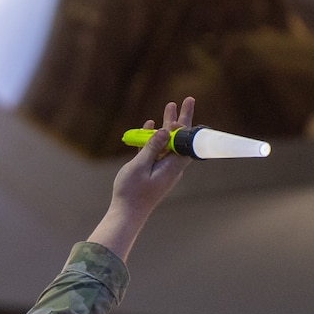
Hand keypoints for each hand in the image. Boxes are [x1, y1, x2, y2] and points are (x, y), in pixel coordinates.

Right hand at [88, 96, 195, 261]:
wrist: (126, 213)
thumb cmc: (132, 192)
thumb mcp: (140, 167)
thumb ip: (152, 147)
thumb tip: (166, 130)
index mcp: (172, 166)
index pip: (186, 143)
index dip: (186, 127)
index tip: (181, 115)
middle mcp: (171, 166)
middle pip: (180, 139)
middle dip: (182, 119)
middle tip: (187, 100)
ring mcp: (162, 168)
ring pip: (167, 142)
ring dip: (167, 125)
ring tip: (168, 106)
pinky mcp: (152, 170)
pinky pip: (156, 150)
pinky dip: (154, 138)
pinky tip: (150, 125)